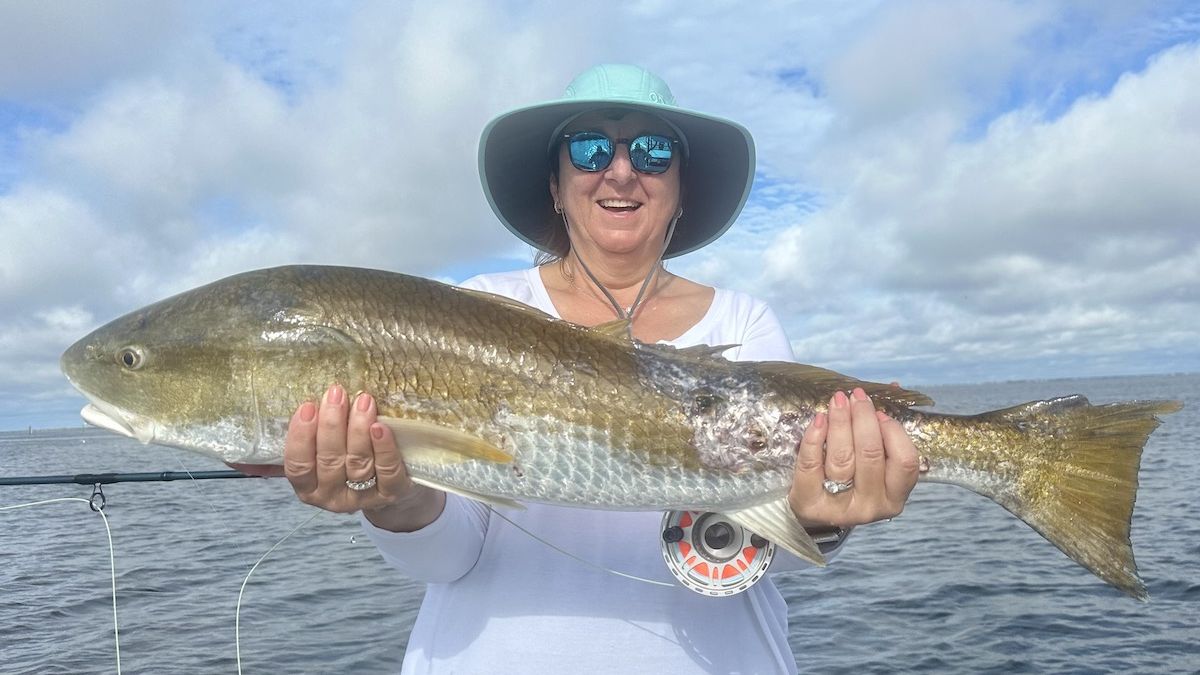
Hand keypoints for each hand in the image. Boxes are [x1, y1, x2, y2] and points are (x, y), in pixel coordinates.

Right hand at [283, 384, 443, 531]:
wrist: (387, 488)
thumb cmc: (343, 463)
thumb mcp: (314, 460)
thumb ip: (288, 450)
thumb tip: (236, 454)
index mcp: (308, 489)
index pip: (298, 466)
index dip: (301, 437)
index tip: (307, 406)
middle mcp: (333, 497)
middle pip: (329, 461)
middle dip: (332, 425)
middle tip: (336, 394)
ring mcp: (363, 497)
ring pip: (357, 463)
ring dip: (358, 429)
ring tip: (363, 401)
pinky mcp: (391, 493)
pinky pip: (388, 472)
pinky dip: (384, 448)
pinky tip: (381, 426)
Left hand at [788, 387, 919, 527]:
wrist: (815, 510)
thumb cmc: (851, 480)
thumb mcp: (875, 464)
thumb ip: (884, 432)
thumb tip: (893, 387)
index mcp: (894, 496)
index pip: (905, 462)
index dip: (894, 432)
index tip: (880, 411)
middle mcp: (871, 506)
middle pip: (870, 455)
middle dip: (863, 419)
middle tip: (856, 396)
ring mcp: (840, 508)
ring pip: (842, 459)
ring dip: (840, 423)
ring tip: (837, 401)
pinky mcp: (810, 503)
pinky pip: (811, 466)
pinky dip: (814, 438)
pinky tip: (819, 419)